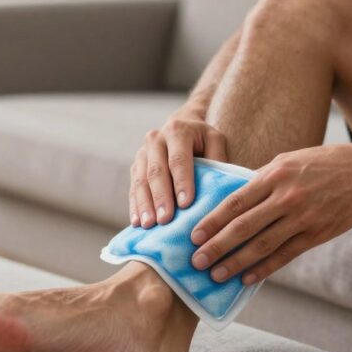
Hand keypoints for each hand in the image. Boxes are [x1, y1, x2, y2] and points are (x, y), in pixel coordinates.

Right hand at [129, 107, 226, 227]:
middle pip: (156, 171)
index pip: (179, 159)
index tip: (186, 204)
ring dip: (144, 204)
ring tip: (149, 225)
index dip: (182, 182)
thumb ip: (217, 159)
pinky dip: (135, 206)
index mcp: (177, 131)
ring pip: (141, 181)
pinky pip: (133, 188)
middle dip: (161, 197)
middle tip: (165, 220)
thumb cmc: (204, 140)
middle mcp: (155, 139)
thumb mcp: (215, 141)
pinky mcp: (135, 166)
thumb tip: (218, 186)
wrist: (181, 126)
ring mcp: (142, 153)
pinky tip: (137, 222)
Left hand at [189, 143, 351, 284]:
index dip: (212, 221)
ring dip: (235, 263)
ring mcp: (302, 218)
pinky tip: (247, 278)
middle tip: (196, 261)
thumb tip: (233, 199)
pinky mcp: (317, 234)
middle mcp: (286, 197)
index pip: (235, 202)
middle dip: (216, 247)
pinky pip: (285, 255)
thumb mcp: (287, 160)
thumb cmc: (322, 163)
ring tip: (215, 275)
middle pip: (243, 227)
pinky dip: (264, 268)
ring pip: (262, 245)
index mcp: (274, 175)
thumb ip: (261, 180)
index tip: (193, 236)